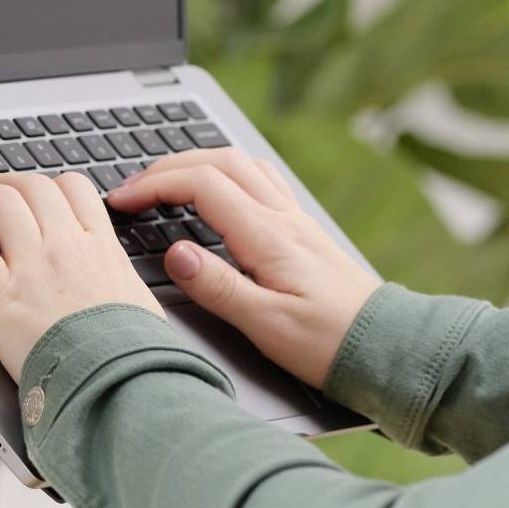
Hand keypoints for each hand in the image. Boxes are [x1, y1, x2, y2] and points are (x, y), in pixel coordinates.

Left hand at [0, 172, 162, 378]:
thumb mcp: (141, 308)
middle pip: (32, 186)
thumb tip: (121, 293)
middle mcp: (66, 246)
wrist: (116, 384)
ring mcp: (31, 265)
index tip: (31, 189)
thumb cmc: (130, 358)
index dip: (47, 183)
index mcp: (102, 249)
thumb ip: (120, 285)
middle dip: (4, 179)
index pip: (75, 190)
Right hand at [105, 148, 379, 388]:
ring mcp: (296, 220)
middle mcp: (283, 218)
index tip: (121, 200)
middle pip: (219, 161)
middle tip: (131, 187)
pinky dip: (229, 173)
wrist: (387, 346)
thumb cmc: (329, 343)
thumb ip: (218, 288)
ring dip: (198, 161)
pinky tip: (219, 191)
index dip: (153, 185)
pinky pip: (262, 180)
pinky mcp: (303, 231)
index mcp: (268, 236)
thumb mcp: (266, 325)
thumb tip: (175, 254)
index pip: (201, 185)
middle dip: (167, 166)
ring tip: (165, 181)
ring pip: (242, 164)